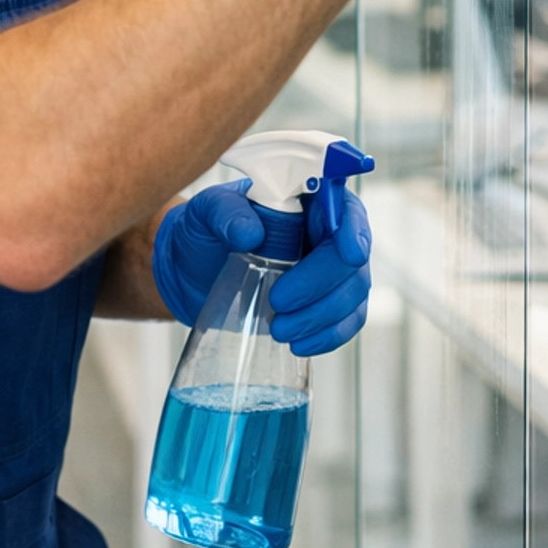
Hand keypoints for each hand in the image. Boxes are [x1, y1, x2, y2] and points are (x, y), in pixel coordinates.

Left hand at [152, 183, 372, 356]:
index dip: (354, 231)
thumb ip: (224, 213)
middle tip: (279, 302)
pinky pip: (347, 322)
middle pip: (352, 261)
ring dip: (321, 317)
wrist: (193, 272)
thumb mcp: (204, 213)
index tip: (349, 254)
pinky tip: (300, 344)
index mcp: (307, 202)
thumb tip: (251, 233)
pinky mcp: (324, 305)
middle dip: (321, 285)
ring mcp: (330, 273)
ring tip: (279, 329)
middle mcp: (327, 235)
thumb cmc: (206, 232)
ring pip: (353, 295)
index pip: (347, 210)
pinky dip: (328, 337)